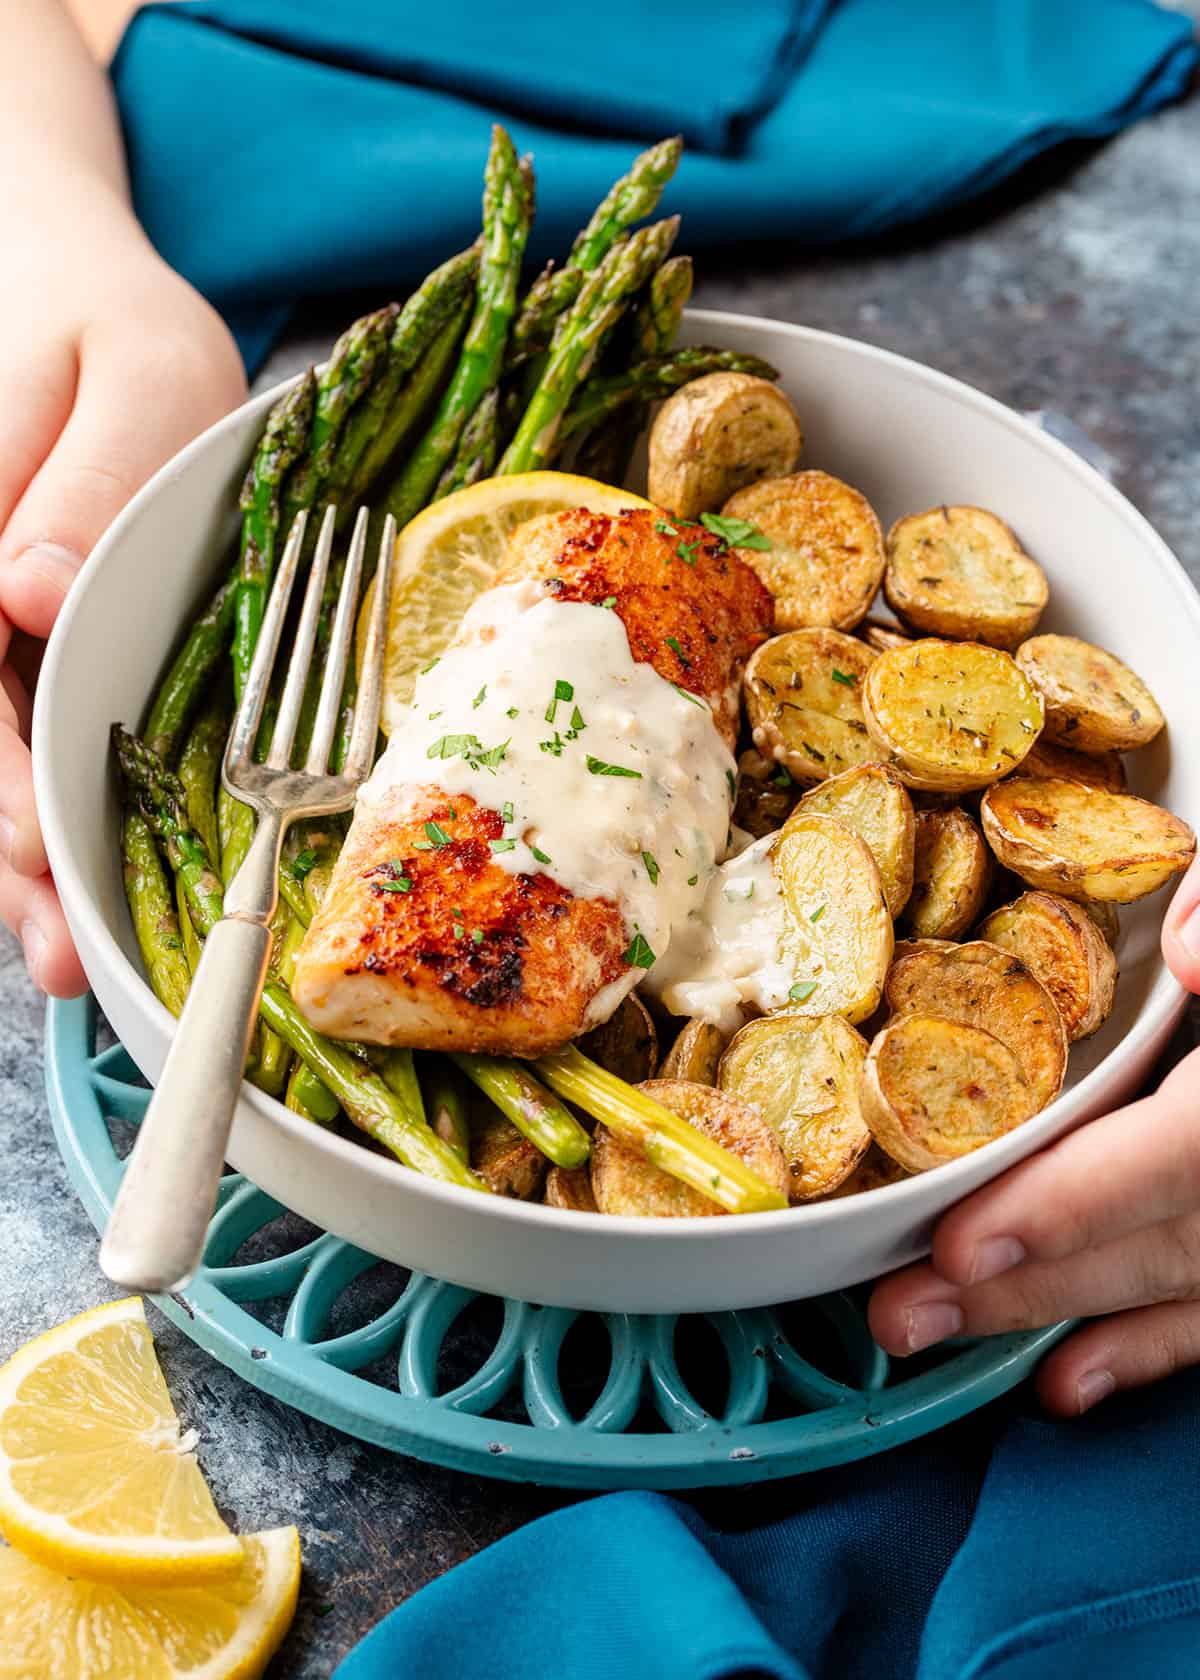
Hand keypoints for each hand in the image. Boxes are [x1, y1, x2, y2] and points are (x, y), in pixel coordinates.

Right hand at [0, 199, 245, 993]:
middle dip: (9, 860)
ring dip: (11, 859)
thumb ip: (84, 482)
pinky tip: (54, 878)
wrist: (56, 279)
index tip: (40, 871)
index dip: (4, 796)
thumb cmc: (109, 321)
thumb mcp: (135, 370)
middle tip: (67, 962)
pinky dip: (28, 805)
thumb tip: (22, 590)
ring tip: (64, 959)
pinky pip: (3, 726)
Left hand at [869, 854, 1199, 1415]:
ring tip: (936, 1334)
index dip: (1072, 1205)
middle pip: (1157, 1238)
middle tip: (899, 1310)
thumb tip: (1195, 947)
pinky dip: (1146, 1349)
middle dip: (1025, 1281)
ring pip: (1175, 1284)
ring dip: (1054, 1316)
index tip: (962, 1244)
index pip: (1180, 1155)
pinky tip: (1065, 1379)